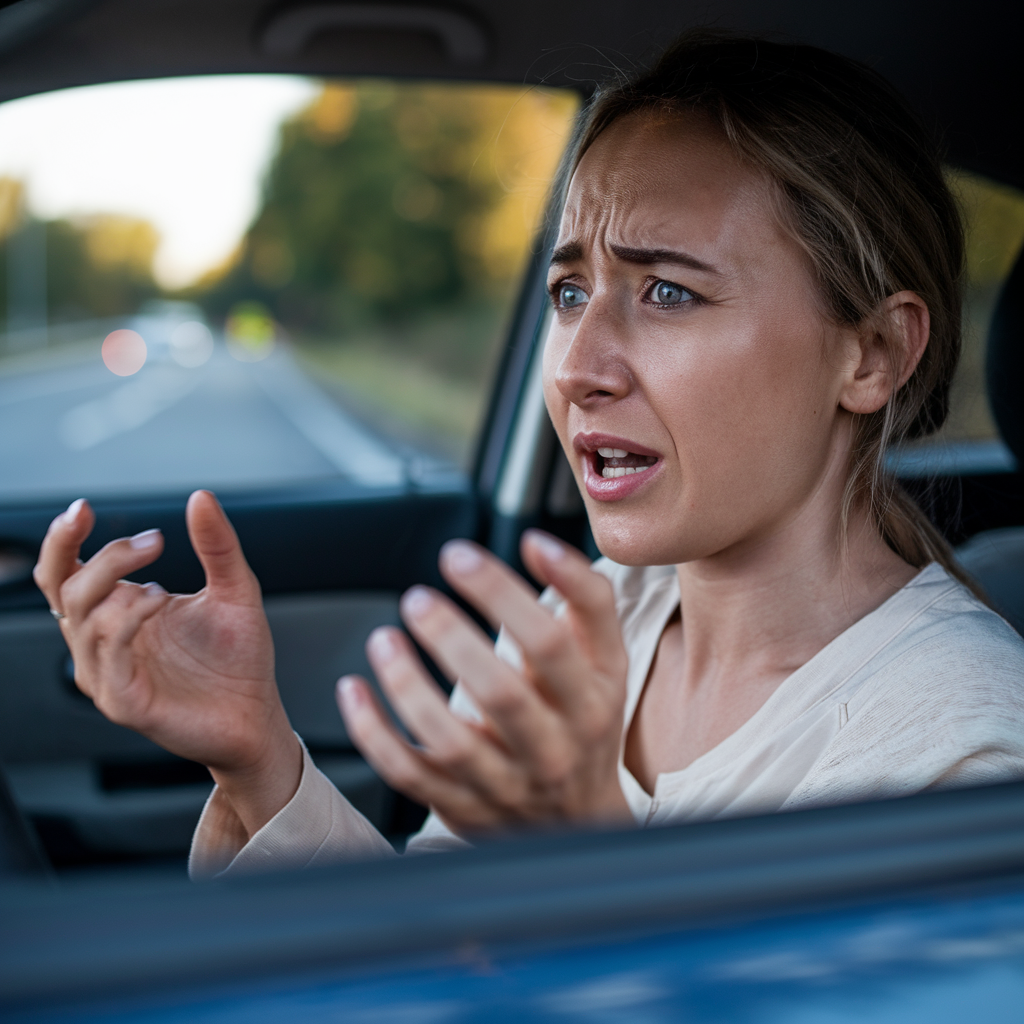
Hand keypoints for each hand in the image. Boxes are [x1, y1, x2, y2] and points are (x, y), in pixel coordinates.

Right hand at [33, 491, 301, 836]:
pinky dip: (126, 623)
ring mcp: (109, 672)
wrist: (257, 713)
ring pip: (82, 619)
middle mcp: (105, 640)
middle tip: (152, 543)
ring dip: (119, 587)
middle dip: (104, 557)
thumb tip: (201, 496)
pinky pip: (107, 657)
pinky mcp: (124, 701)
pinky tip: (157, 605)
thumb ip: (217, 545)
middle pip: (65, 588)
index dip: (62, 539)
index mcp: (119, 610)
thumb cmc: (239, 657)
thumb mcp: (235, 589)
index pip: (65, 571)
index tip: (84, 509)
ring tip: (164, 586)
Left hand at [338, 531, 630, 835]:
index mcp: (590, 700)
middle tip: (417, 597)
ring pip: (451, 742)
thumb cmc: (584, 719)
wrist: (580, 818)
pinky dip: (374, 733)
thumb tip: (539, 544)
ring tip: (383, 638)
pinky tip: (355, 689)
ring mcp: (506, 782)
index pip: (553, 642)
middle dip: (452, 639)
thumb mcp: (605, 662)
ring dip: (408, 686)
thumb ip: (584, 601)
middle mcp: (552, 745)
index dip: (508, 593)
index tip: (472, 553)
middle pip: (502, 694)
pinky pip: (409, 774)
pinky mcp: (462, 806)